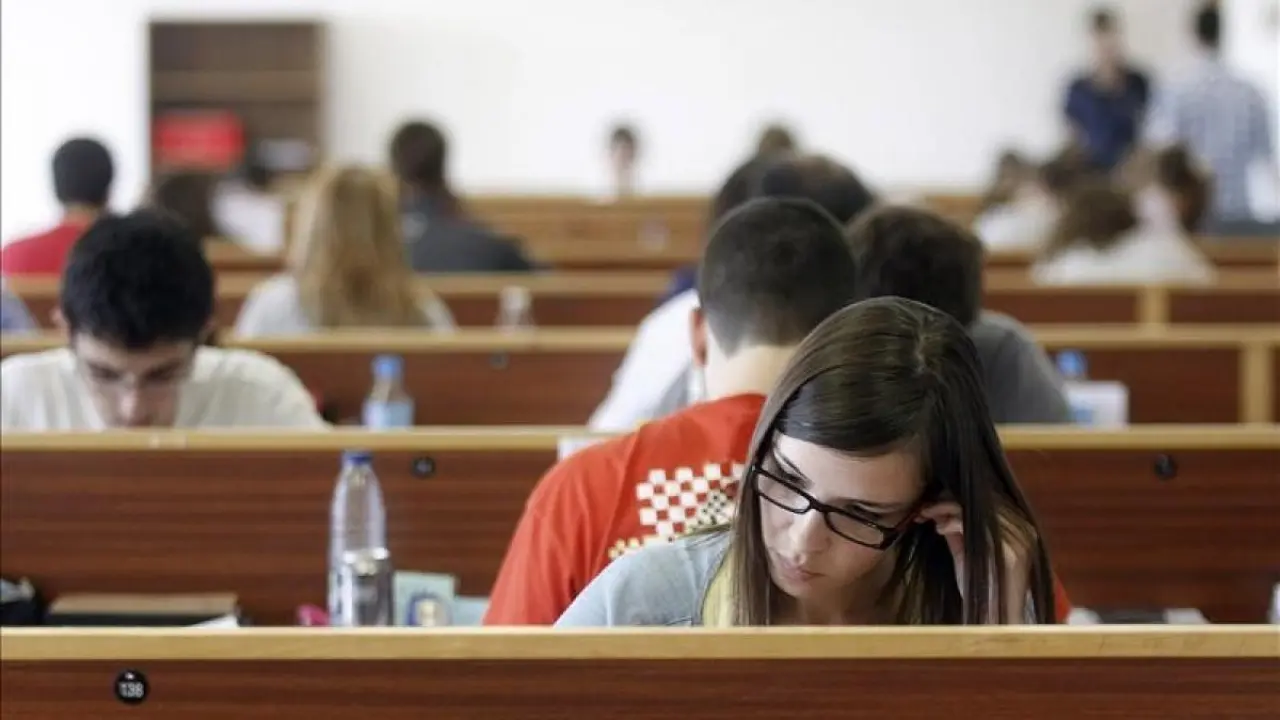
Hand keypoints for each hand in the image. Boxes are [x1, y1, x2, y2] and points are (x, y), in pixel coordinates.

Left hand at [916, 501, 1034, 622]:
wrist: (992, 620)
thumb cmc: (980, 587)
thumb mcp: (968, 551)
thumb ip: (961, 529)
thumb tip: (943, 506)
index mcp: (1021, 529)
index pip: (989, 500)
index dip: (959, 497)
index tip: (934, 501)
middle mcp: (1025, 530)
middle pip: (981, 501)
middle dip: (948, 501)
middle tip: (925, 507)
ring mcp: (1018, 540)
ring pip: (973, 509)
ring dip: (945, 509)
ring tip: (928, 517)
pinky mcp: (1007, 551)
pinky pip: (970, 524)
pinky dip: (950, 522)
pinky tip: (940, 529)